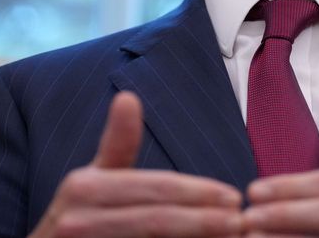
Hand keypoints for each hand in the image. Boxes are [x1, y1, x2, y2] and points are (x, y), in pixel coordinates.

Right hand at [30, 91, 243, 236]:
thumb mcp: (92, 180)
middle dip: (204, 220)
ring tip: (230, 236)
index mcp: (85, 186)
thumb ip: (117, 144)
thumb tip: (128, 96)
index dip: (197, 192)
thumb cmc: (79, 220)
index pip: (155, 187)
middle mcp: (78, 218)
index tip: (234, 196)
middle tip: (240, 220)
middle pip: (157, 220)